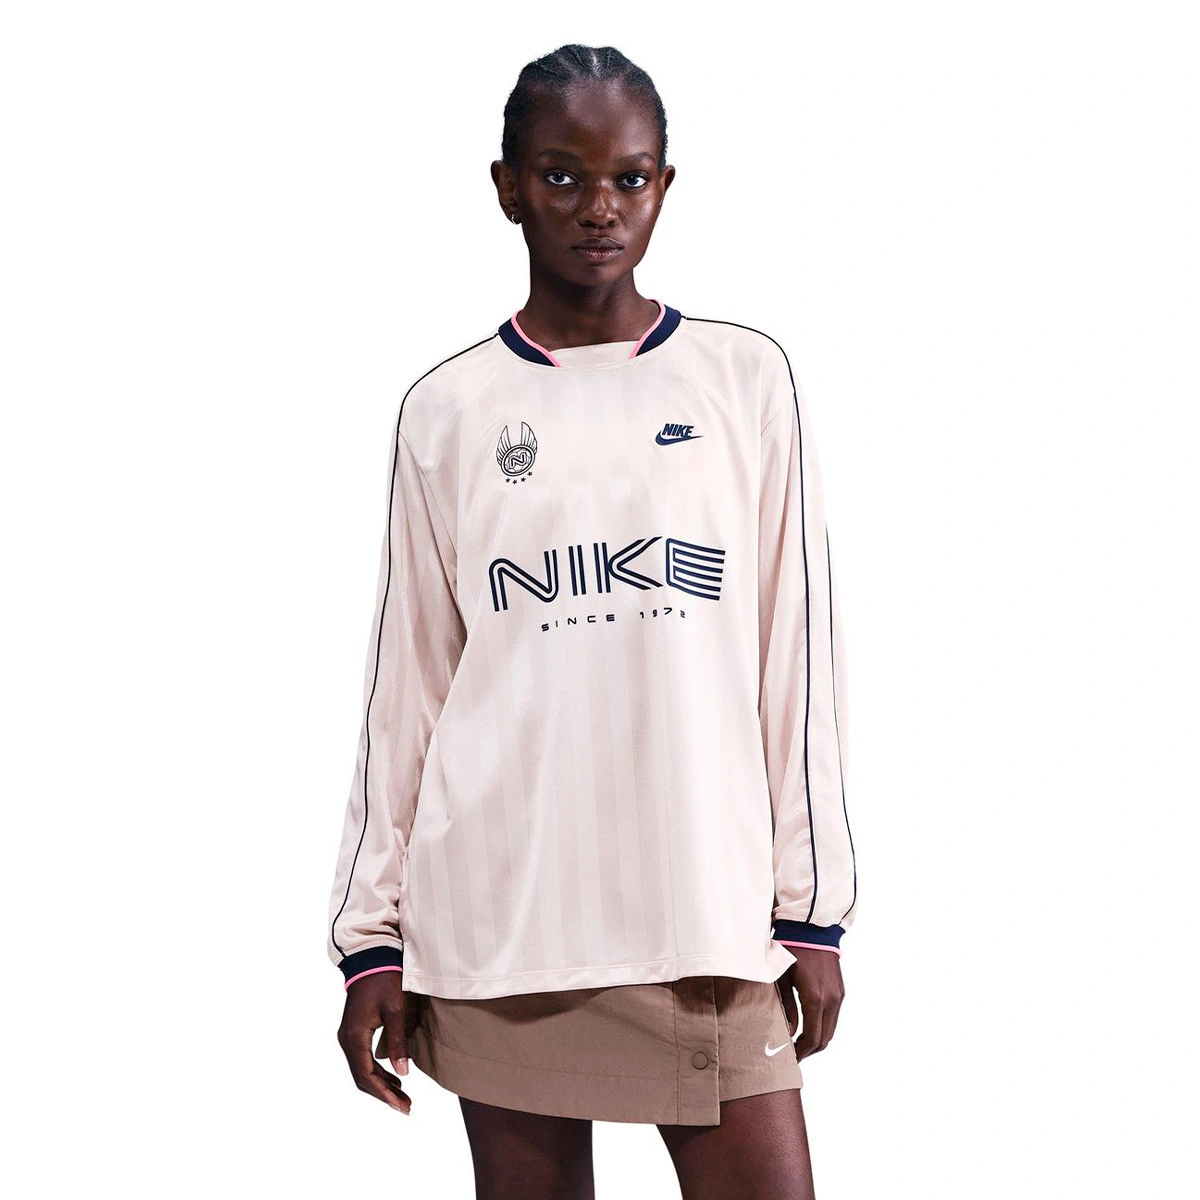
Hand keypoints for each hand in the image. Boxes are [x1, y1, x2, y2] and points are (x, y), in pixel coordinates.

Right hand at [337, 971, 412, 1113]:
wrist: (371, 958)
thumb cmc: (385, 980)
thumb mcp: (396, 1009)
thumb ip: (398, 1042)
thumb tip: (403, 1073)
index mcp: (355, 1037)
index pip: (367, 1076)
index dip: (384, 1094)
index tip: (402, 1107)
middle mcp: (346, 1040)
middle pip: (362, 1078)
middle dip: (384, 1094)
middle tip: (406, 1107)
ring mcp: (347, 1037)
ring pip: (362, 1070)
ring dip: (381, 1085)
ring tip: (404, 1097)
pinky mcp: (353, 1032)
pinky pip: (362, 1060)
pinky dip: (377, 1072)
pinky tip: (395, 1078)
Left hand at [776, 947, 844, 1060]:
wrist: (812, 928)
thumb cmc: (791, 950)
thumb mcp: (782, 978)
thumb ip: (786, 1007)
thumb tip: (789, 1032)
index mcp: (815, 998)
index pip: (812, 1038)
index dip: (801, 1052)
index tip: (790, 1058)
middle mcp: (831, 1000)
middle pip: (825, 1039)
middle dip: (809, 1050)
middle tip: (793, 1054)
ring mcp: (839, 995)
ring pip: (831, 1029)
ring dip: (817, 1039)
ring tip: (799, 1042)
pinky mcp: (841, 990)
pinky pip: (834, 1016)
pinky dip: (823, 1026)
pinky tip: (809, 1024)